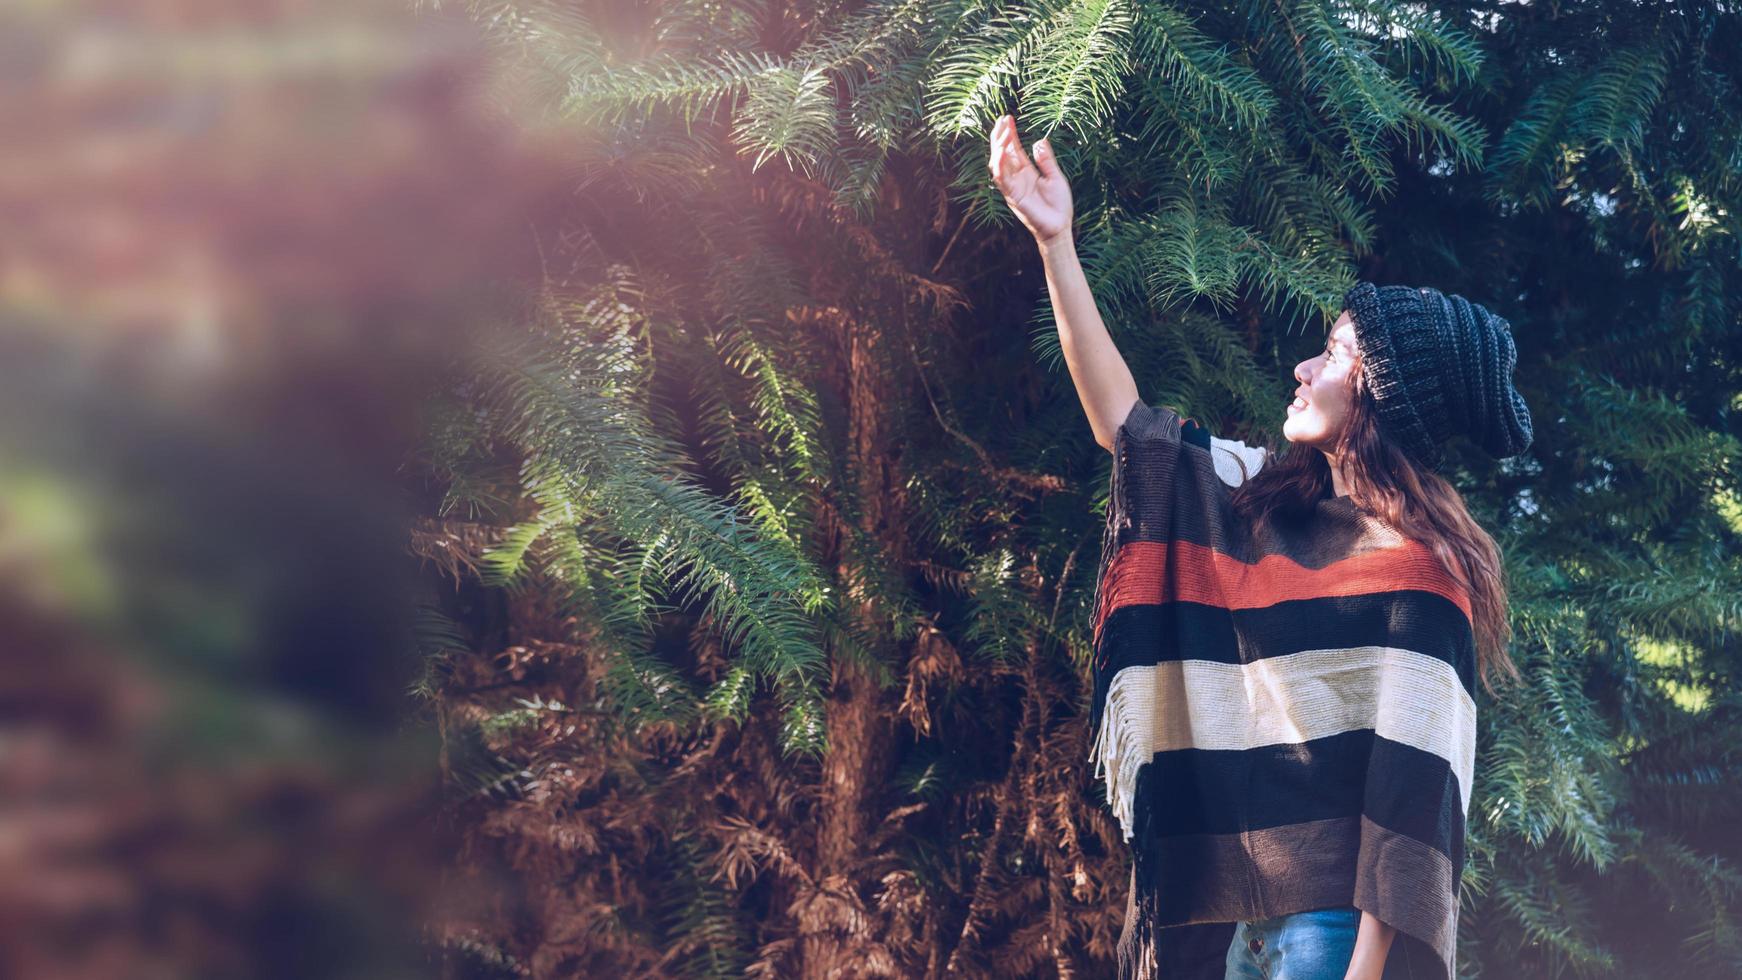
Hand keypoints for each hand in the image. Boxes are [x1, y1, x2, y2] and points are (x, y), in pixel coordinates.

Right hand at [987, 113, 1073, 246]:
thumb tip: (1039, 141)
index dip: (1009, 134)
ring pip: (998, 164)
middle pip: (1002, 154)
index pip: (1013, 149)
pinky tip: (1002, 151)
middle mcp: (1016, 178)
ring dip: (998, 148)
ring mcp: (1013, 187)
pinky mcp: (1013, 197)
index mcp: (1026, 172)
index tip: (1007, 118)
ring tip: (1001, 132)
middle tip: (1001, 120)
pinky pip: (1002, 180)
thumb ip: (1046, 160)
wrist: (1059, 226)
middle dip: (999, 137)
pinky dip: (1000, 165)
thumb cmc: (1058, 205)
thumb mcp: (1055, 177)